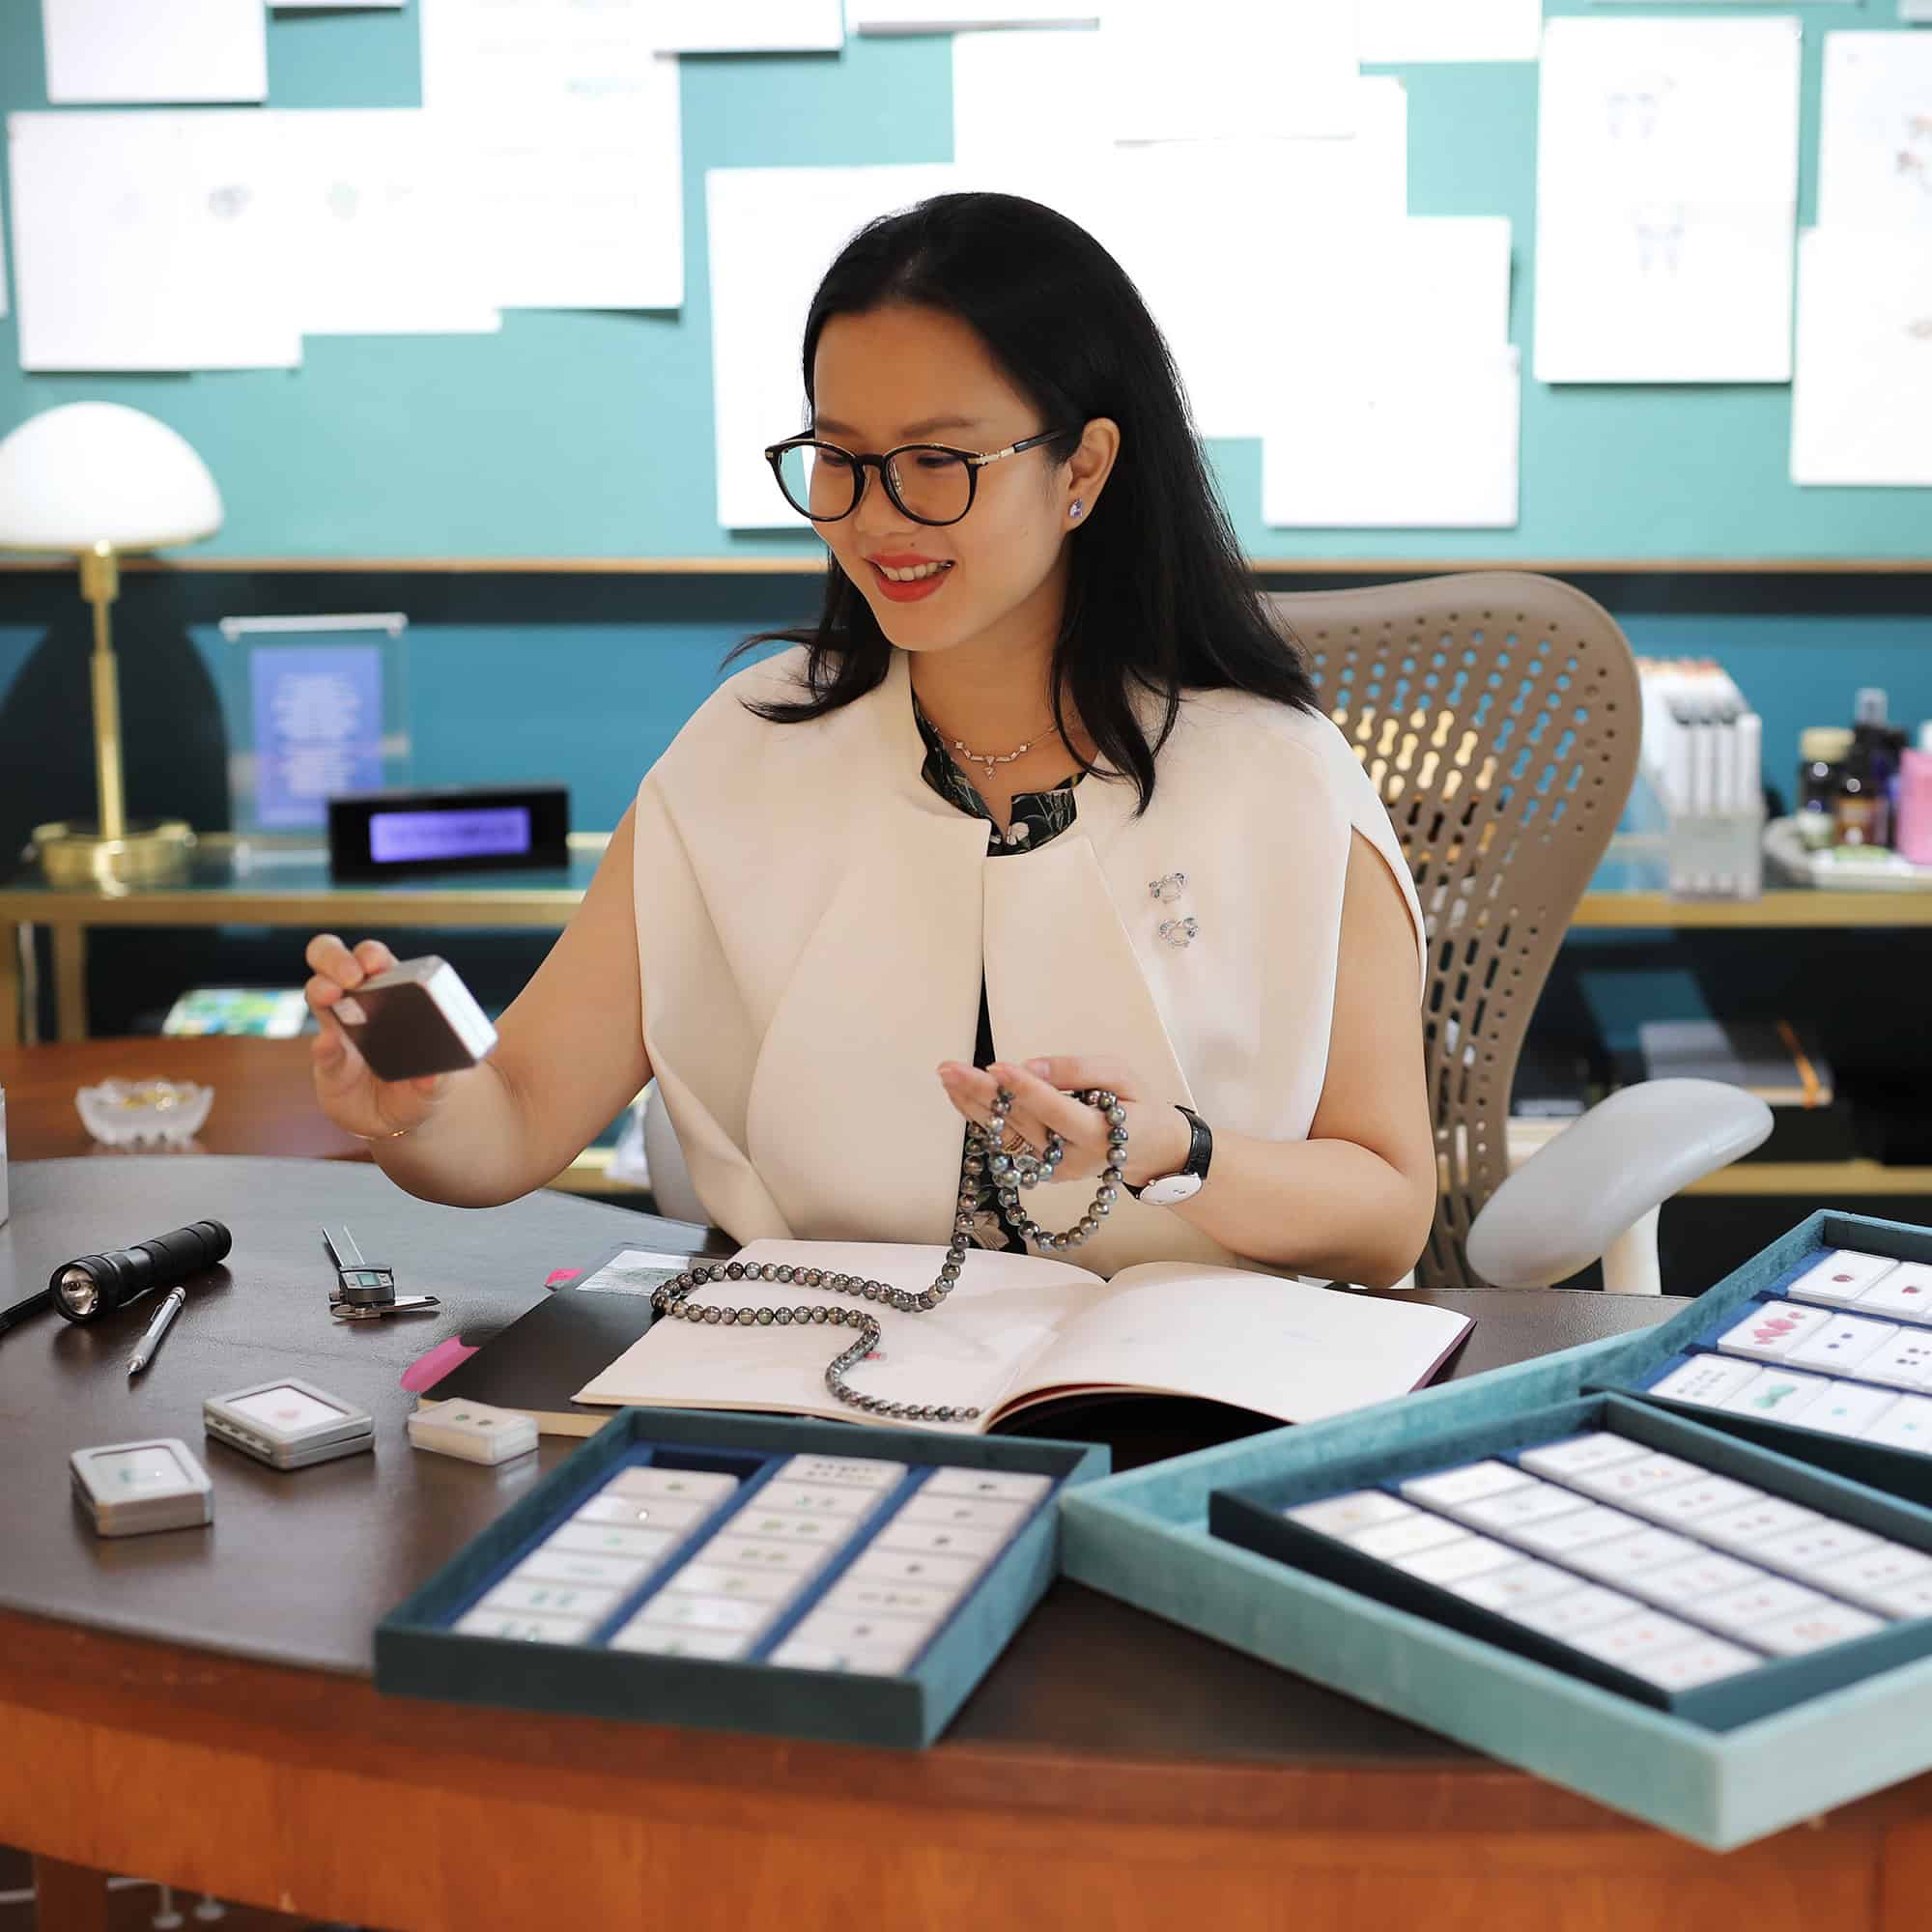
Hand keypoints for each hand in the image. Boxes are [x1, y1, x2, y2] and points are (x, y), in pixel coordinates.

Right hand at [303, 934, 447, 1141]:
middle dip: (337, 958)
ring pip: (317, 994)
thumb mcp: (439, 1081)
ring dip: (321, 988)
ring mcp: (339, 1032)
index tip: (378, 962)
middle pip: (334, 962)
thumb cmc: (422, 1083)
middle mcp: (360, 1005)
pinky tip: (329, 1043)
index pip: (375, 961)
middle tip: (352, 975)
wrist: (401, 1121)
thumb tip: (432, 1077)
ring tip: (331, 993)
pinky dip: (324, 1045)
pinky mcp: (328, 1065)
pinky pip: (321, 1049)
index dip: (372, 955)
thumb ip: (437, 1079)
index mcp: (393, 994)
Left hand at [935, 1055, 1189, 1187]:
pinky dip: (982, 1118)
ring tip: (947, 1076)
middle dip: (983, 1093)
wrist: (1148, 1150)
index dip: (1025, 1088)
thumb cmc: (1136, 1105)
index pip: (1054, 1110)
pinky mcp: (1039, 1171)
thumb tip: (1030, 1066)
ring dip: (973, 1105)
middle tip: (949, 1068)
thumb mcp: (1122, 1076)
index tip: (995, 1065)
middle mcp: (1070, 1159)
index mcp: (1098, 1135)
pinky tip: (962, 1094)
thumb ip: (1078, 1070)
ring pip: (1005, 1136)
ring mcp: (1052, 1170)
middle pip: (1021, 1123)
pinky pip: (1006, 1143)